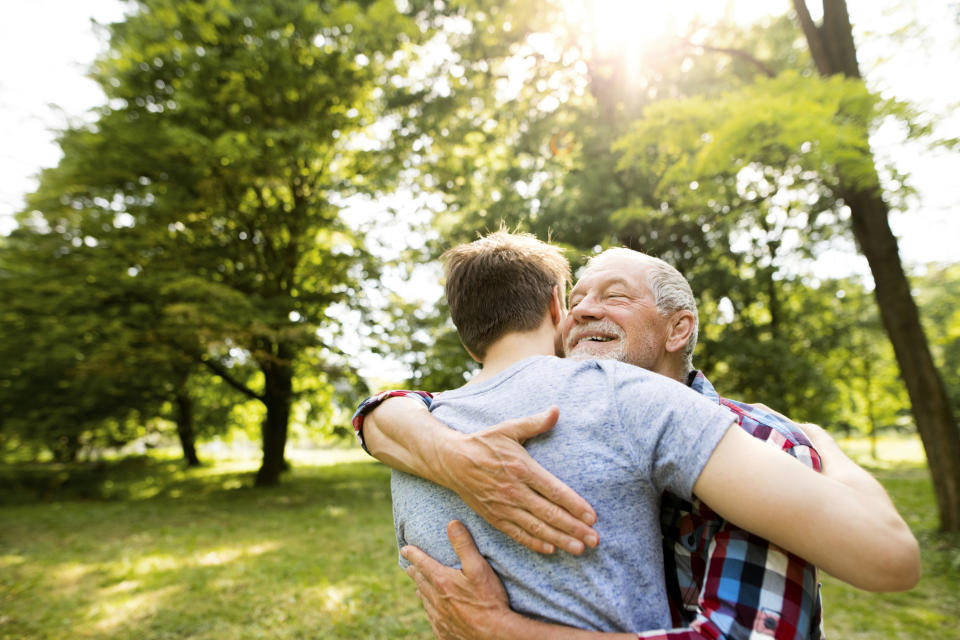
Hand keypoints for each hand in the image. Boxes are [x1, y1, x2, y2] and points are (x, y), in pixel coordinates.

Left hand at [402, 521, 513, 639]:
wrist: (493, 634)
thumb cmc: (488, 599)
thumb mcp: (478, 567)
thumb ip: (464, 545)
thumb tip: (452, 524)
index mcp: (442, 580)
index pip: (422, 562)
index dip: (412, 554)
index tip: (405, 549)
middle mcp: (435, 599)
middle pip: (420, 582)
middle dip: (414, 572)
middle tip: (410, 567)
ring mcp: (439, 617)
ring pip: (424, 601)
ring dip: (421, 591)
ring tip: (419, 588)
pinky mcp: (444, 632)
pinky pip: (432, 619)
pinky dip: (431, 611)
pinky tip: (433, 613)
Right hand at [435, 407, 597, 554]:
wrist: (450, 460)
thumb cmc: (484, 443)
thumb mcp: (509, 428)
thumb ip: (535, 423)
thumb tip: (556, 410)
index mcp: (521, 468)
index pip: (553, 490)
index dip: (574, 505)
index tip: (593, 516)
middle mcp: (513, 490)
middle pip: (549, 514)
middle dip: (574, 528)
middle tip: (595, 540)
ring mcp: (503, 506)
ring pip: (535, 528)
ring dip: (559, 539)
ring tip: (579, 549)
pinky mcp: (493, 517)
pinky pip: (517, 534)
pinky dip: (534, 543)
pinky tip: (551, 549)